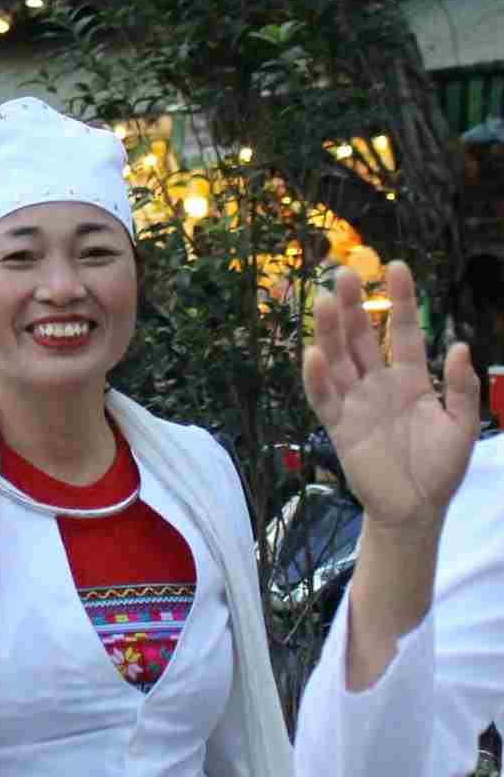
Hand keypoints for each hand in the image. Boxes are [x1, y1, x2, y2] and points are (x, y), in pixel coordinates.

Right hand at [304, 262, 479, 533]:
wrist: (417, 509)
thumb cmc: (440, 468)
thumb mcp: (463, 425)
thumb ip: (460, 387)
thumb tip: (458, 346)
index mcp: (409, 381)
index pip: (400, 332)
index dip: (400, 301)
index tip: (397, 268)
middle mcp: (377, 385)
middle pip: (361, 338)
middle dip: (354, 306)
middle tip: (346, 272)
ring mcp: (355, 403)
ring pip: (338, 359)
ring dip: (330, 331)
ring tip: (325, 299)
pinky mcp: (339, 426)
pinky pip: (323, 398)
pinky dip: (317, 377)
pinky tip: (314, 353)